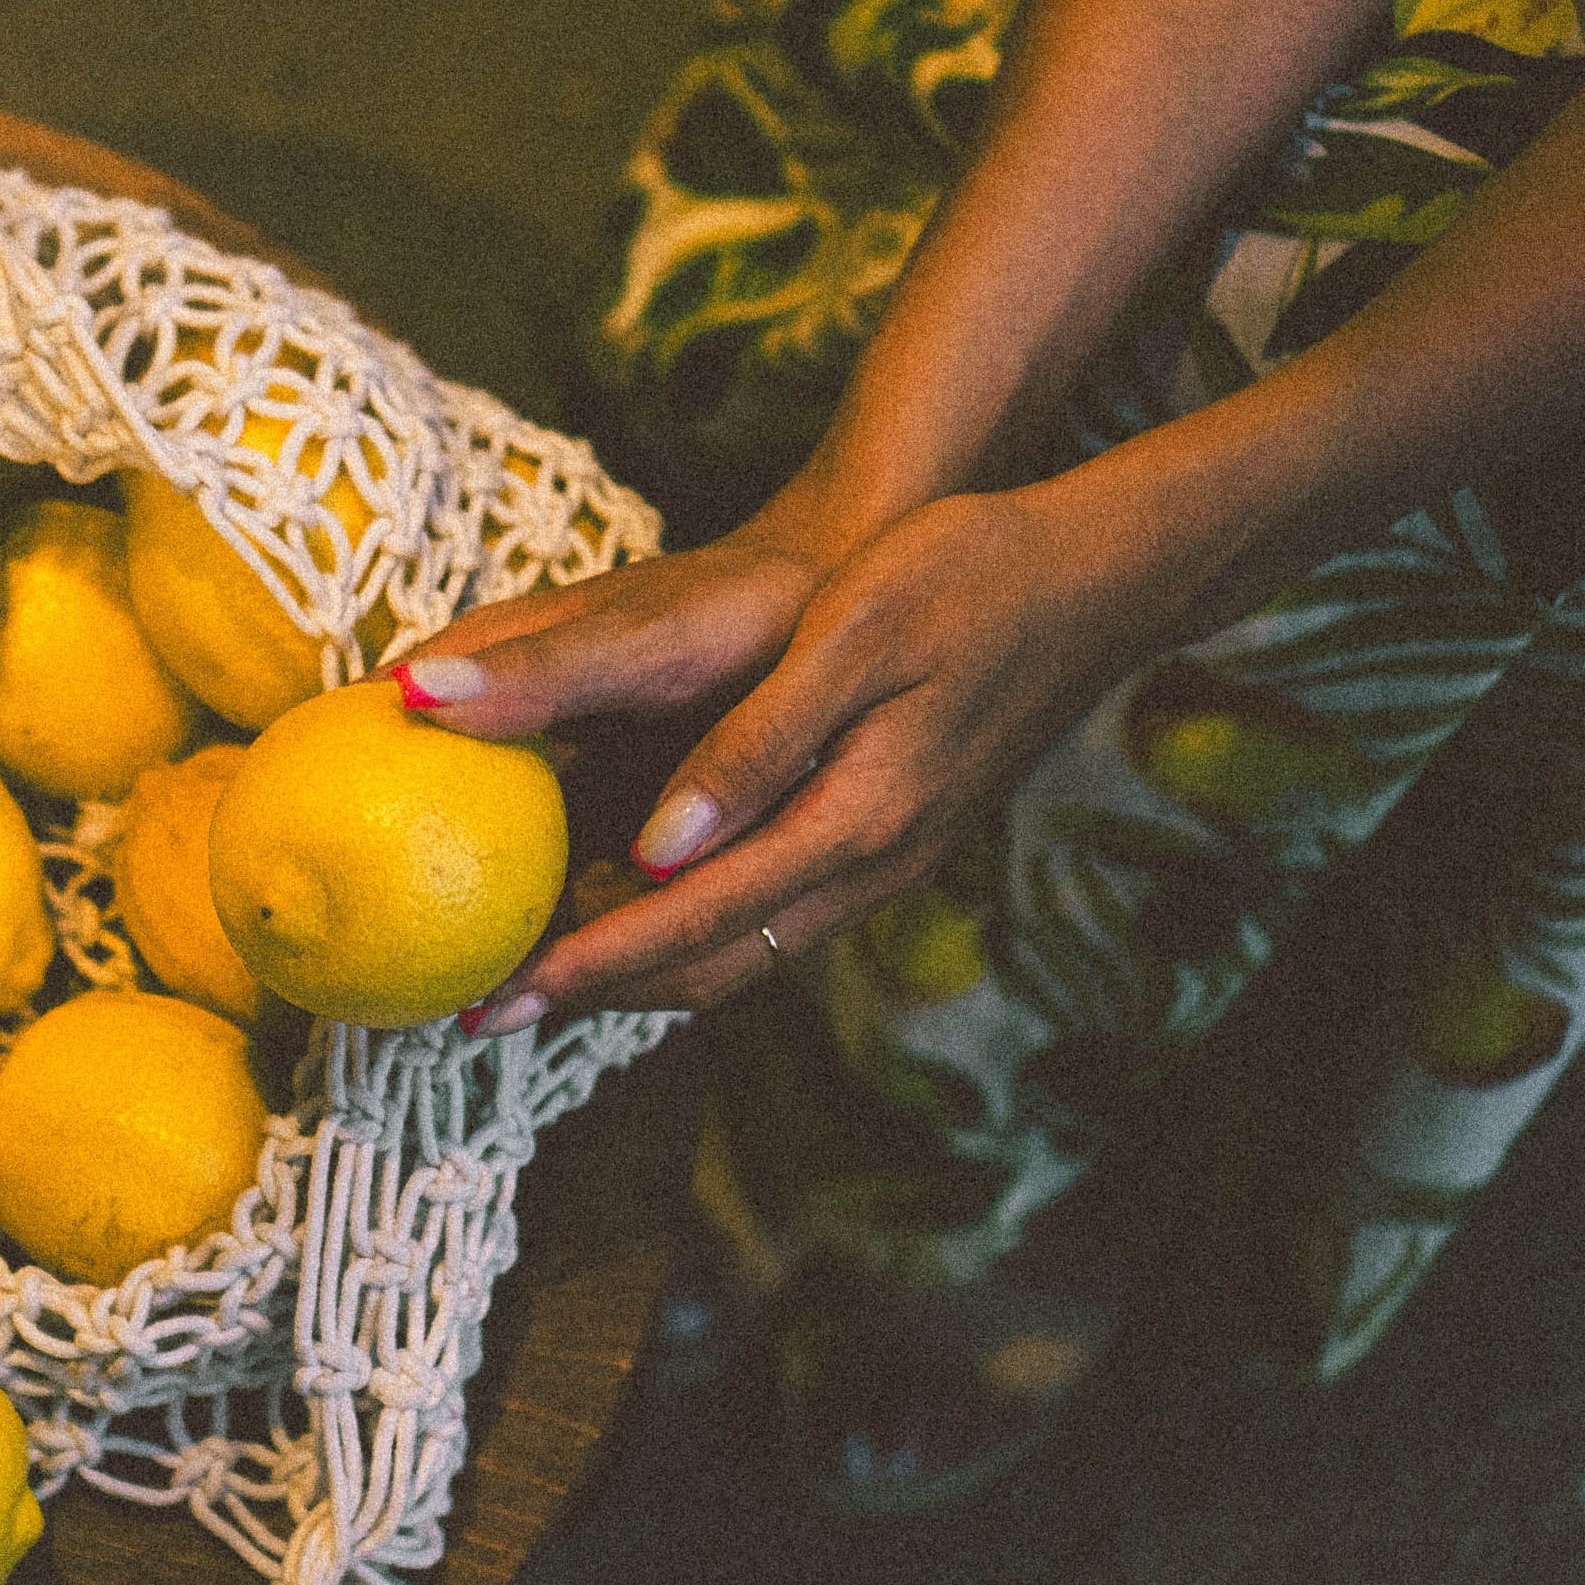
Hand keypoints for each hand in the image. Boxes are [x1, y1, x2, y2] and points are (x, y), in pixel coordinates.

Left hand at [399, 481, 1174, 1034]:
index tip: (494, 997)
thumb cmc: (968, 577)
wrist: (1098, 575)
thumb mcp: (854, 637)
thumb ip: (753, 748)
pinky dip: (689, 929)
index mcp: (851, 823)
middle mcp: (867, 867)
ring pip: (738, 952)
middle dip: (592, 996)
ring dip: (637, 972)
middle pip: (707, 968)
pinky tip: (632, 903)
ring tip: (538, 974)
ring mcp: (884, 862)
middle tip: (485, 1008)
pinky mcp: (887, 838)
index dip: (585, 969)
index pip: (689, 927)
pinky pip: (768, 914)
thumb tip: (655, 853)